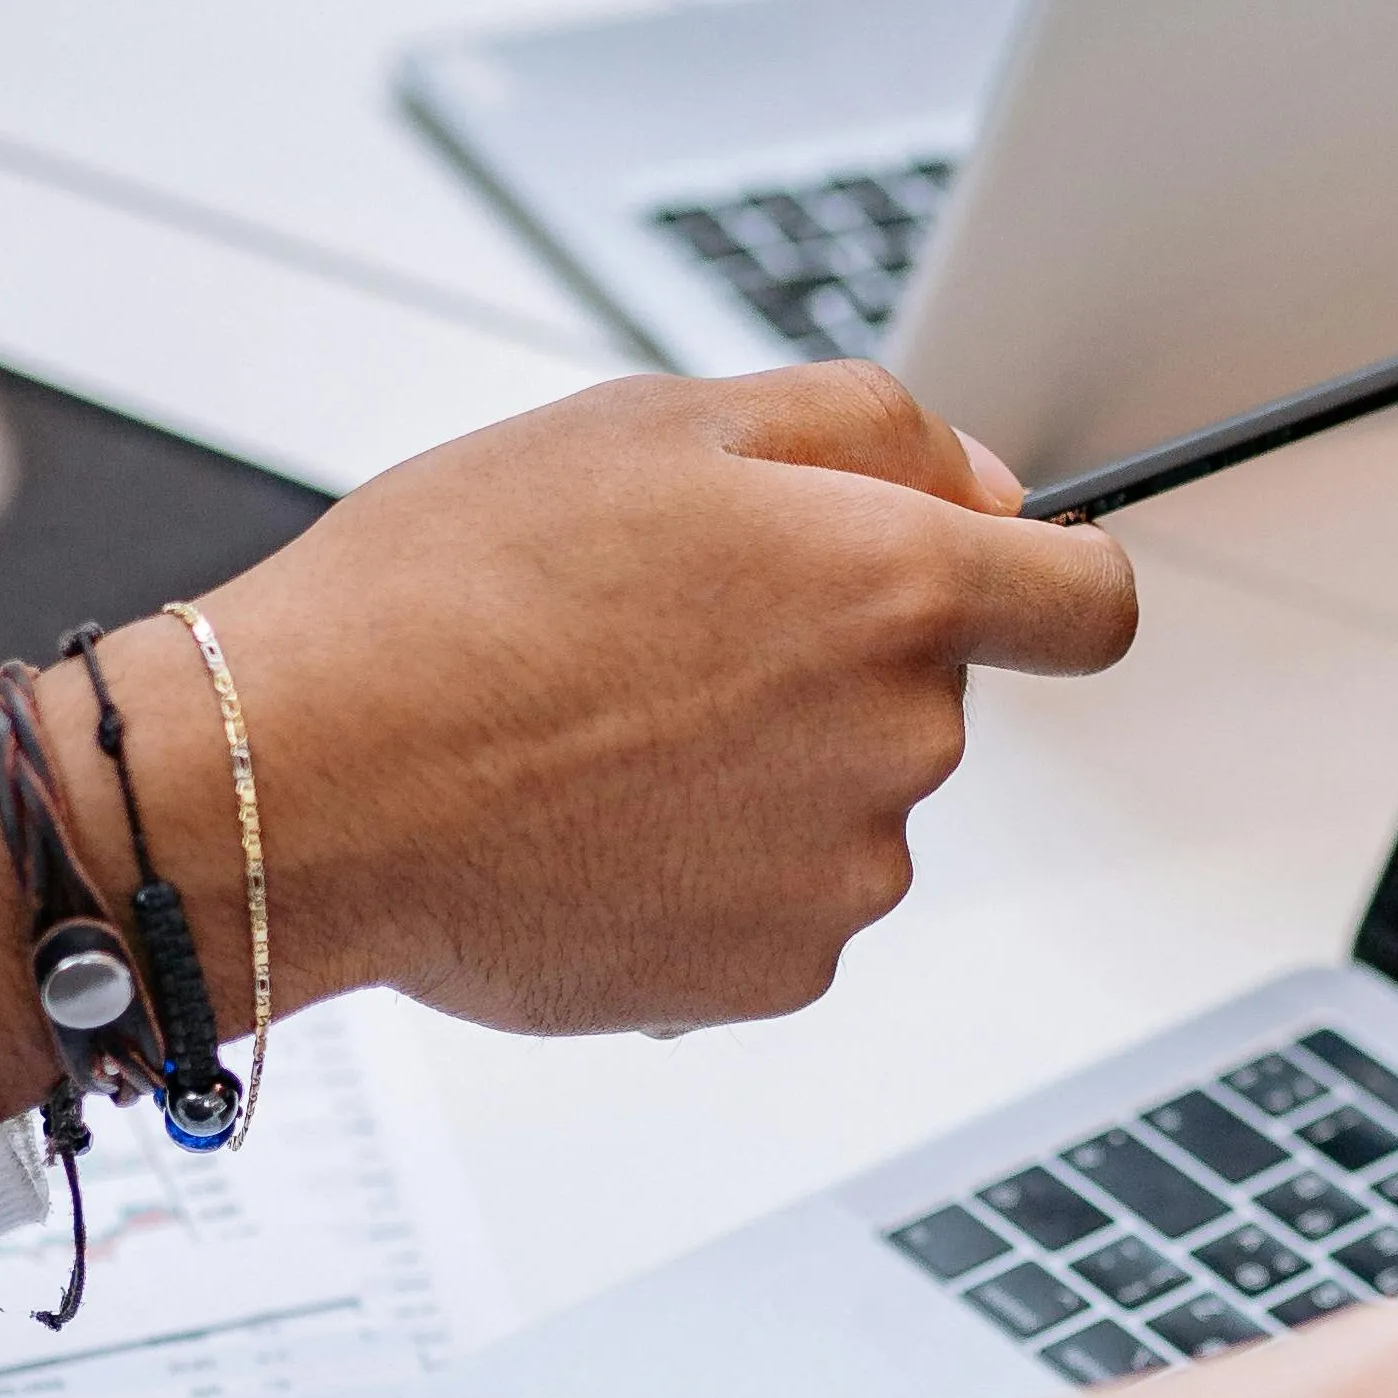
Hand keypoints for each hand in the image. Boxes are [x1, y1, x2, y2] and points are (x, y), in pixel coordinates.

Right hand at [0, 363, 1136, 1100]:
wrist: (307, 784)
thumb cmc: (450, 592)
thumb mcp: (659, 419)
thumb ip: (868, 432)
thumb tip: (989, 490)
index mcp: (895, 585)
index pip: (1090, 602)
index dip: (1049, 586)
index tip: (1005, 591)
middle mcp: (898, 741)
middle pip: (926, 697)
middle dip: (825, 661)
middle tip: (657, 638)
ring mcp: (840, 876)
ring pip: (844, 805)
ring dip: (758, 771)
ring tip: (595, 738)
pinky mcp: (769, 978)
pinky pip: (776, 907)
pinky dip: (704, 871)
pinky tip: (589, 829)